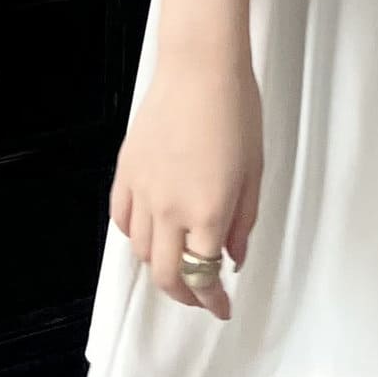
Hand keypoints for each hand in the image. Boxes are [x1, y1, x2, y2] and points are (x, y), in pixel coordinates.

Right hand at [108, 47, 263, 321]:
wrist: (199, 69)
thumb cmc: (236, 111)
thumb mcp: (254, 172)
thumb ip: (244, 221)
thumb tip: (234, 257)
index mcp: (208, 212)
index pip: (205, 276)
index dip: (213, 300)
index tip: (221, 308)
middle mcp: (171, 210)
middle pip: (168, 275)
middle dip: (185, 296)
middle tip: (201, 297)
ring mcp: (143, 192)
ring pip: (142, 252)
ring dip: (162, 268)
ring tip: (180, 264)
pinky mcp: (126, 172)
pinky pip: (123, 219)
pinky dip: (136, 236)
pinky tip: (151, 234)